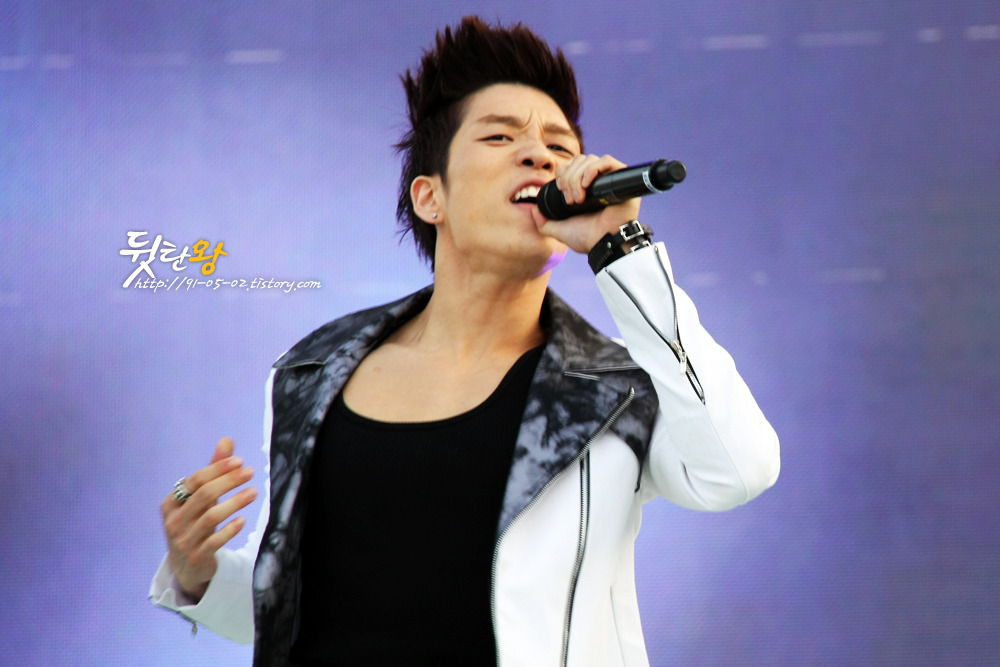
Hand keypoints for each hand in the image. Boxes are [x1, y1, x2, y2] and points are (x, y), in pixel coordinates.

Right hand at [160, 437, 256, 599]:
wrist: (186, 566)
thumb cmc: (194, 524)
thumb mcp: (200, 498)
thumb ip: (213, 470)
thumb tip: (227, 440)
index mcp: (171, 503)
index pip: (195, 481)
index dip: (218, 469)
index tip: (240, 461)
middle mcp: (174, 521)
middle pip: (204, 496)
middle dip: (229, 482)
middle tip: (250, 473)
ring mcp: (183, 540)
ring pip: (211, 517)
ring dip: (235, 502)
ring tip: (254, 492)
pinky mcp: (196, 556)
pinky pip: (214, 541)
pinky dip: (230, 530)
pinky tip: (243, 520)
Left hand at [534, 153, 641, 253]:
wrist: (605, 243)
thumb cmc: (587, 238)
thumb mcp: (559, 230)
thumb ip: (543, 222)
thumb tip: (532, 210)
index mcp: (584, 188)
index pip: (571, 166)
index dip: (562, 173)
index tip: (561, 191)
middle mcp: (597, 181)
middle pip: (579, 161)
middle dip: (569, 177)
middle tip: (570, 199)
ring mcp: (610, 179)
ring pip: (590, 160)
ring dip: (578, 176)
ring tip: (579, 198)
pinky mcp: (622, 179)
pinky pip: (607, 161)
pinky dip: (593, 169)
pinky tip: (586, 185)